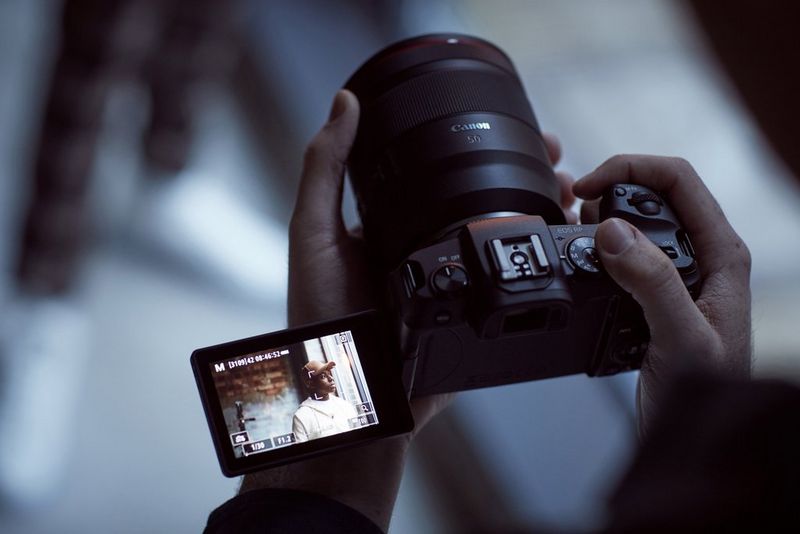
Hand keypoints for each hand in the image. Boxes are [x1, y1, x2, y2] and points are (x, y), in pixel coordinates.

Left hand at [241, 91, 576, 528]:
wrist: (351, 399)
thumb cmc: (320, 318)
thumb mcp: (313, 234)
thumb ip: (325, 170)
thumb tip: (346, 102)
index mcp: (388, 224)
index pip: (435, 172)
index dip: (471, 145)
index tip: (506, 124)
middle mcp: (422, 248)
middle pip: (479, 199)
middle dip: (522, 172)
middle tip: (557, 154)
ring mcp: (451, 281)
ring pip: (501, 237)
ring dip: (540, 210)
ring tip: (570, 190)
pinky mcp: (473, 314)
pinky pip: (509, 282)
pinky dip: (539, 261)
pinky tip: (565, 241)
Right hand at [574, 156, 751, 433]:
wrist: (698, 438)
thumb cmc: (709, 395)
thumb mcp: (680, 337)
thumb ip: (651, 281)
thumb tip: (612, 231)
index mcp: (722, 255)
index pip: (679, 180)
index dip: (630, 169)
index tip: (587, 188)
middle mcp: (702, 257)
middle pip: (655, 191)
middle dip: (610, 187)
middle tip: (573, 208)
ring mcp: (678, 273)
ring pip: (637, 220)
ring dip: (600, 214)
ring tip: (571, 225)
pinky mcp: (654, 292)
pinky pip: (623, 252)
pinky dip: (597, 244)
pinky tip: (580, 256)